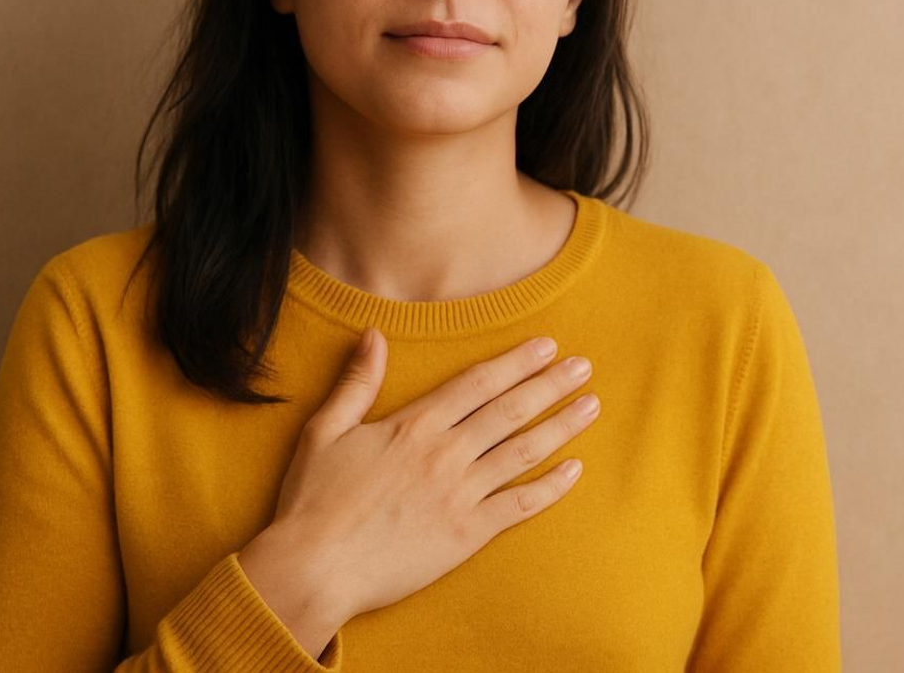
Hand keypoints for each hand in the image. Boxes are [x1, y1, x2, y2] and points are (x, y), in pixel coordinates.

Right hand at [254, 330, 599, 623]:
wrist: (312, 569)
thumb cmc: (312, 502)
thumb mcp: (325, 431)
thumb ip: (356, 382)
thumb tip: (373, 334)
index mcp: (414, 425)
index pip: (478, 383)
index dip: (516, 362)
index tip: (547, 346)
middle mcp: (445, 454)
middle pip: (510, 410)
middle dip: (551, 384)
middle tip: (583, 367)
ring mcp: (460, 494)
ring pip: (524, 451)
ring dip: (561, 426)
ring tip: (591, 406)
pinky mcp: (467, 534)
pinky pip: (520, 505)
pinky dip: (551, 487)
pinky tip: (574, 470)